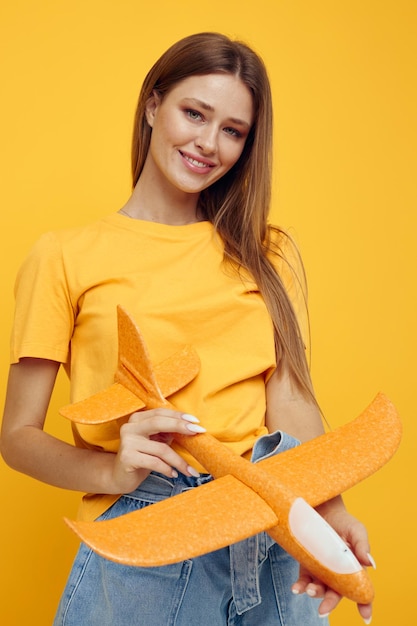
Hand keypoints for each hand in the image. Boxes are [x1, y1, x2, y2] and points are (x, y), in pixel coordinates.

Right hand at [109, 408, 204, 493]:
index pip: (160, 412)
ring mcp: (127, 442)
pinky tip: (173, 474)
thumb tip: (191, 427)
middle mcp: (130, 427)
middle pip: (158, 422)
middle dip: (180, 426)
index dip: (178, 416)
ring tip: (189, 470)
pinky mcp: (127, 457)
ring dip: (178, 461)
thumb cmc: (142, 457)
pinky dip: (167, 469)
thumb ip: (168, 432)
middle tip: (198, 432)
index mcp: (137, 419)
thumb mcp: (155, 441)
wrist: (119, 477)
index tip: (196, 421)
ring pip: (160, 448)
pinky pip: (154, 462)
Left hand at [291, 499, 374, 623]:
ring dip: (315, 593)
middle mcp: (338, 572)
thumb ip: (363, 546)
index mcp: (354, 567)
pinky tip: (296, 588)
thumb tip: (371, 564)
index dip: (364, 604)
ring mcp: (321, 568)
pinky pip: (304, 578)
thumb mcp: (356, 530)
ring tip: (309, 591)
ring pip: (319, 587)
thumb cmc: (343, 519)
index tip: (365, 617)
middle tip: (323, 609)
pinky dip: (300, 585)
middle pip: (336, 592)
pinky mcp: (307, 563)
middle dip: (330, 602)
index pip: (361, 588)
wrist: (321, 506)